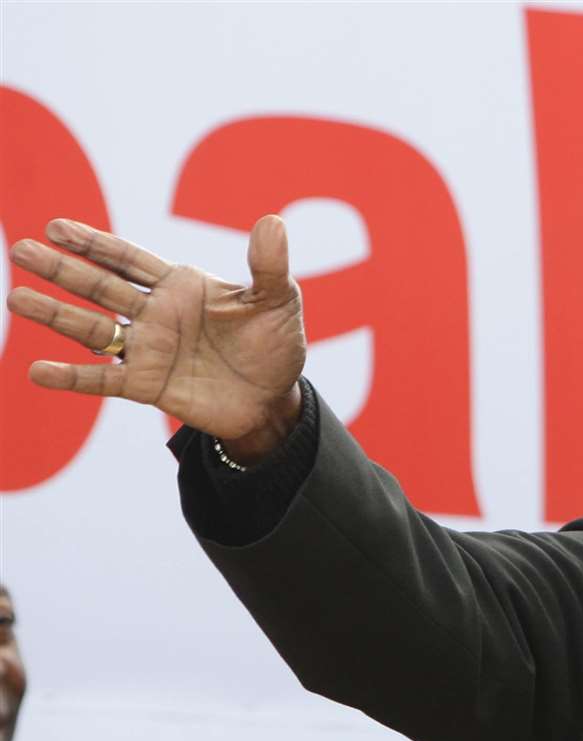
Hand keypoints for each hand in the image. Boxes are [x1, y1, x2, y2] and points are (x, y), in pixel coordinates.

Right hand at [7, 216, 306, 461]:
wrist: (275, 398)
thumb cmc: (275, 343)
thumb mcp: (279, 301)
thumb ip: (268, 266)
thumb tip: (273, 222)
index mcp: (179, 286)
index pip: (128, 259)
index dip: (95, 243)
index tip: (58, 227)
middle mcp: (155, 314)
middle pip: (100, 287)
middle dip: (62, 269)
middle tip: (21, 250)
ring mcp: (147, 349)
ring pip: (92, 329)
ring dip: (55, 315)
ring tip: (18, 299)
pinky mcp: (146, 385)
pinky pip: (102, 380)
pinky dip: (70, 377)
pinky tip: (37, 371)